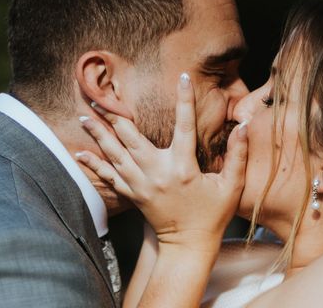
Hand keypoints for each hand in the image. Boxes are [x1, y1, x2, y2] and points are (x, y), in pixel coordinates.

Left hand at [76, 73, 247, 252]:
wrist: (188, 246)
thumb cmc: (212, 215)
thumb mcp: (231, 187)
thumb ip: (238, 155)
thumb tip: (244, 126)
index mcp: (183, 167)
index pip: (185, 125)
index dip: (185, 99)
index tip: (183, 76)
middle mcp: (158, 172)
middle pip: (131, 137)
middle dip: (115, 115)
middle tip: (100, 96)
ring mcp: (141, 184)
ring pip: (114, 154)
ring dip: (99, 134)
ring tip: (85, 116)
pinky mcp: (132, 194)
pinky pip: (108, 177)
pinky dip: (93, 166)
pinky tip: (79, 154)